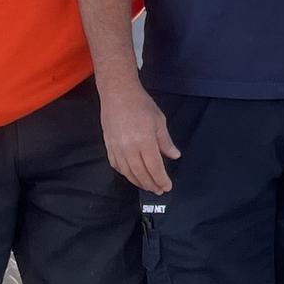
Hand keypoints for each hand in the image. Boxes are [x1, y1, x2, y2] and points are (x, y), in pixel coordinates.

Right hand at [99, 80, 178, 194]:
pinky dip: (125, 173)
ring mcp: (117, 148)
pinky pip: (116, 165)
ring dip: (138, 182)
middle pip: (140, 174)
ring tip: (147, 186)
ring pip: (127, 172)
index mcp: (144, 141)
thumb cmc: (141, 104)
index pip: (154, 167)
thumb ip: (166, 141)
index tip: (167, 187)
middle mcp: (129, 148)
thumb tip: (175, 156)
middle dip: (151, 184)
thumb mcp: (159, 121)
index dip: (161, 180)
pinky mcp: (108, 146)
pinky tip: (131, 175)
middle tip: (159, 190)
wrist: (117, 93)